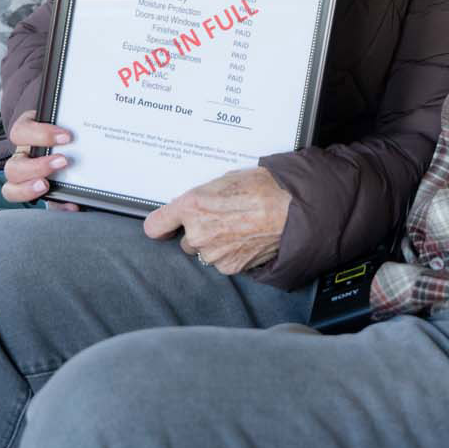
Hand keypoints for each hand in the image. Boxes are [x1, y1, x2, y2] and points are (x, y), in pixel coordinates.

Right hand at [1, 110, 79, 211]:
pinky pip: (41, 205)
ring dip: (29, 188)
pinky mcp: (41, 191)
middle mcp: (23, 157)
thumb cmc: (65, 124)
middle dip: (37, 166)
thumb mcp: (64, 116)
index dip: (40, 135)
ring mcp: (27, 177)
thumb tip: (99, 110)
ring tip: (48, 185)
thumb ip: (71, 116)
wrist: (69, 137)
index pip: (20, 132)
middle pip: (12, 167)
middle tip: (63, 161)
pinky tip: (72, 206)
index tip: (67, 137)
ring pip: (11, 188)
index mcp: (27, 134)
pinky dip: (56, 207)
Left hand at [142, 167, 291, 273]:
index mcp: (191, 206)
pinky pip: (223, 262)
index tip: (166, 226)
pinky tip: (247, 239)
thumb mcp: (224, 180)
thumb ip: (202, 197)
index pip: (156, 225)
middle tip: (224, 219)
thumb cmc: (264, 188)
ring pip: (206, 252)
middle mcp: (197, 233)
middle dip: (200, 232)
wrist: (292, 209)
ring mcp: (213, 253)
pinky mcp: (229, 267)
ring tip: (241, 228)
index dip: (163, 225)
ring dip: (217, 244)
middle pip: (186, 240)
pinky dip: (232, 254)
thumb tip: (196, 206)